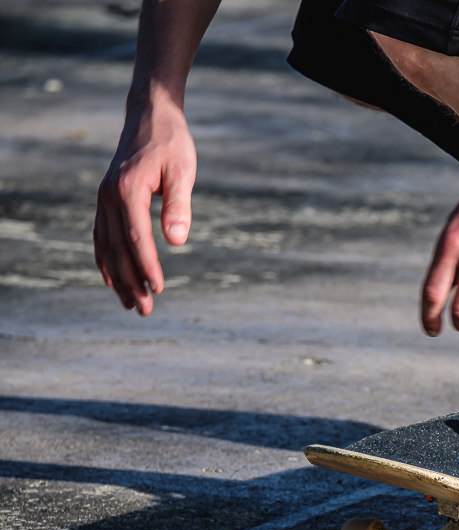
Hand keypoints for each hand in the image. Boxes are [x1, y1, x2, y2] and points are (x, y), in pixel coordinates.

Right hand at [94, 102, 195, 315]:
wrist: (150, 116)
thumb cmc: (172, 143)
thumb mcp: (183, 171)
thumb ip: (179, 206)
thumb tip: (176, 242)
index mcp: (128, 191)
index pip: (137, 239)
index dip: (147, 267)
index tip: (159, 289)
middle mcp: (109, 196)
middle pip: (117, 249)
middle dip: (131, 282)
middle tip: (145, 310)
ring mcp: (104, 198)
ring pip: (106, 246)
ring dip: (118, 277)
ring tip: (132, 304)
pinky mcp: (106, 198)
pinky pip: (101, 235)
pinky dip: (105, 259)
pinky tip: (112, 279)